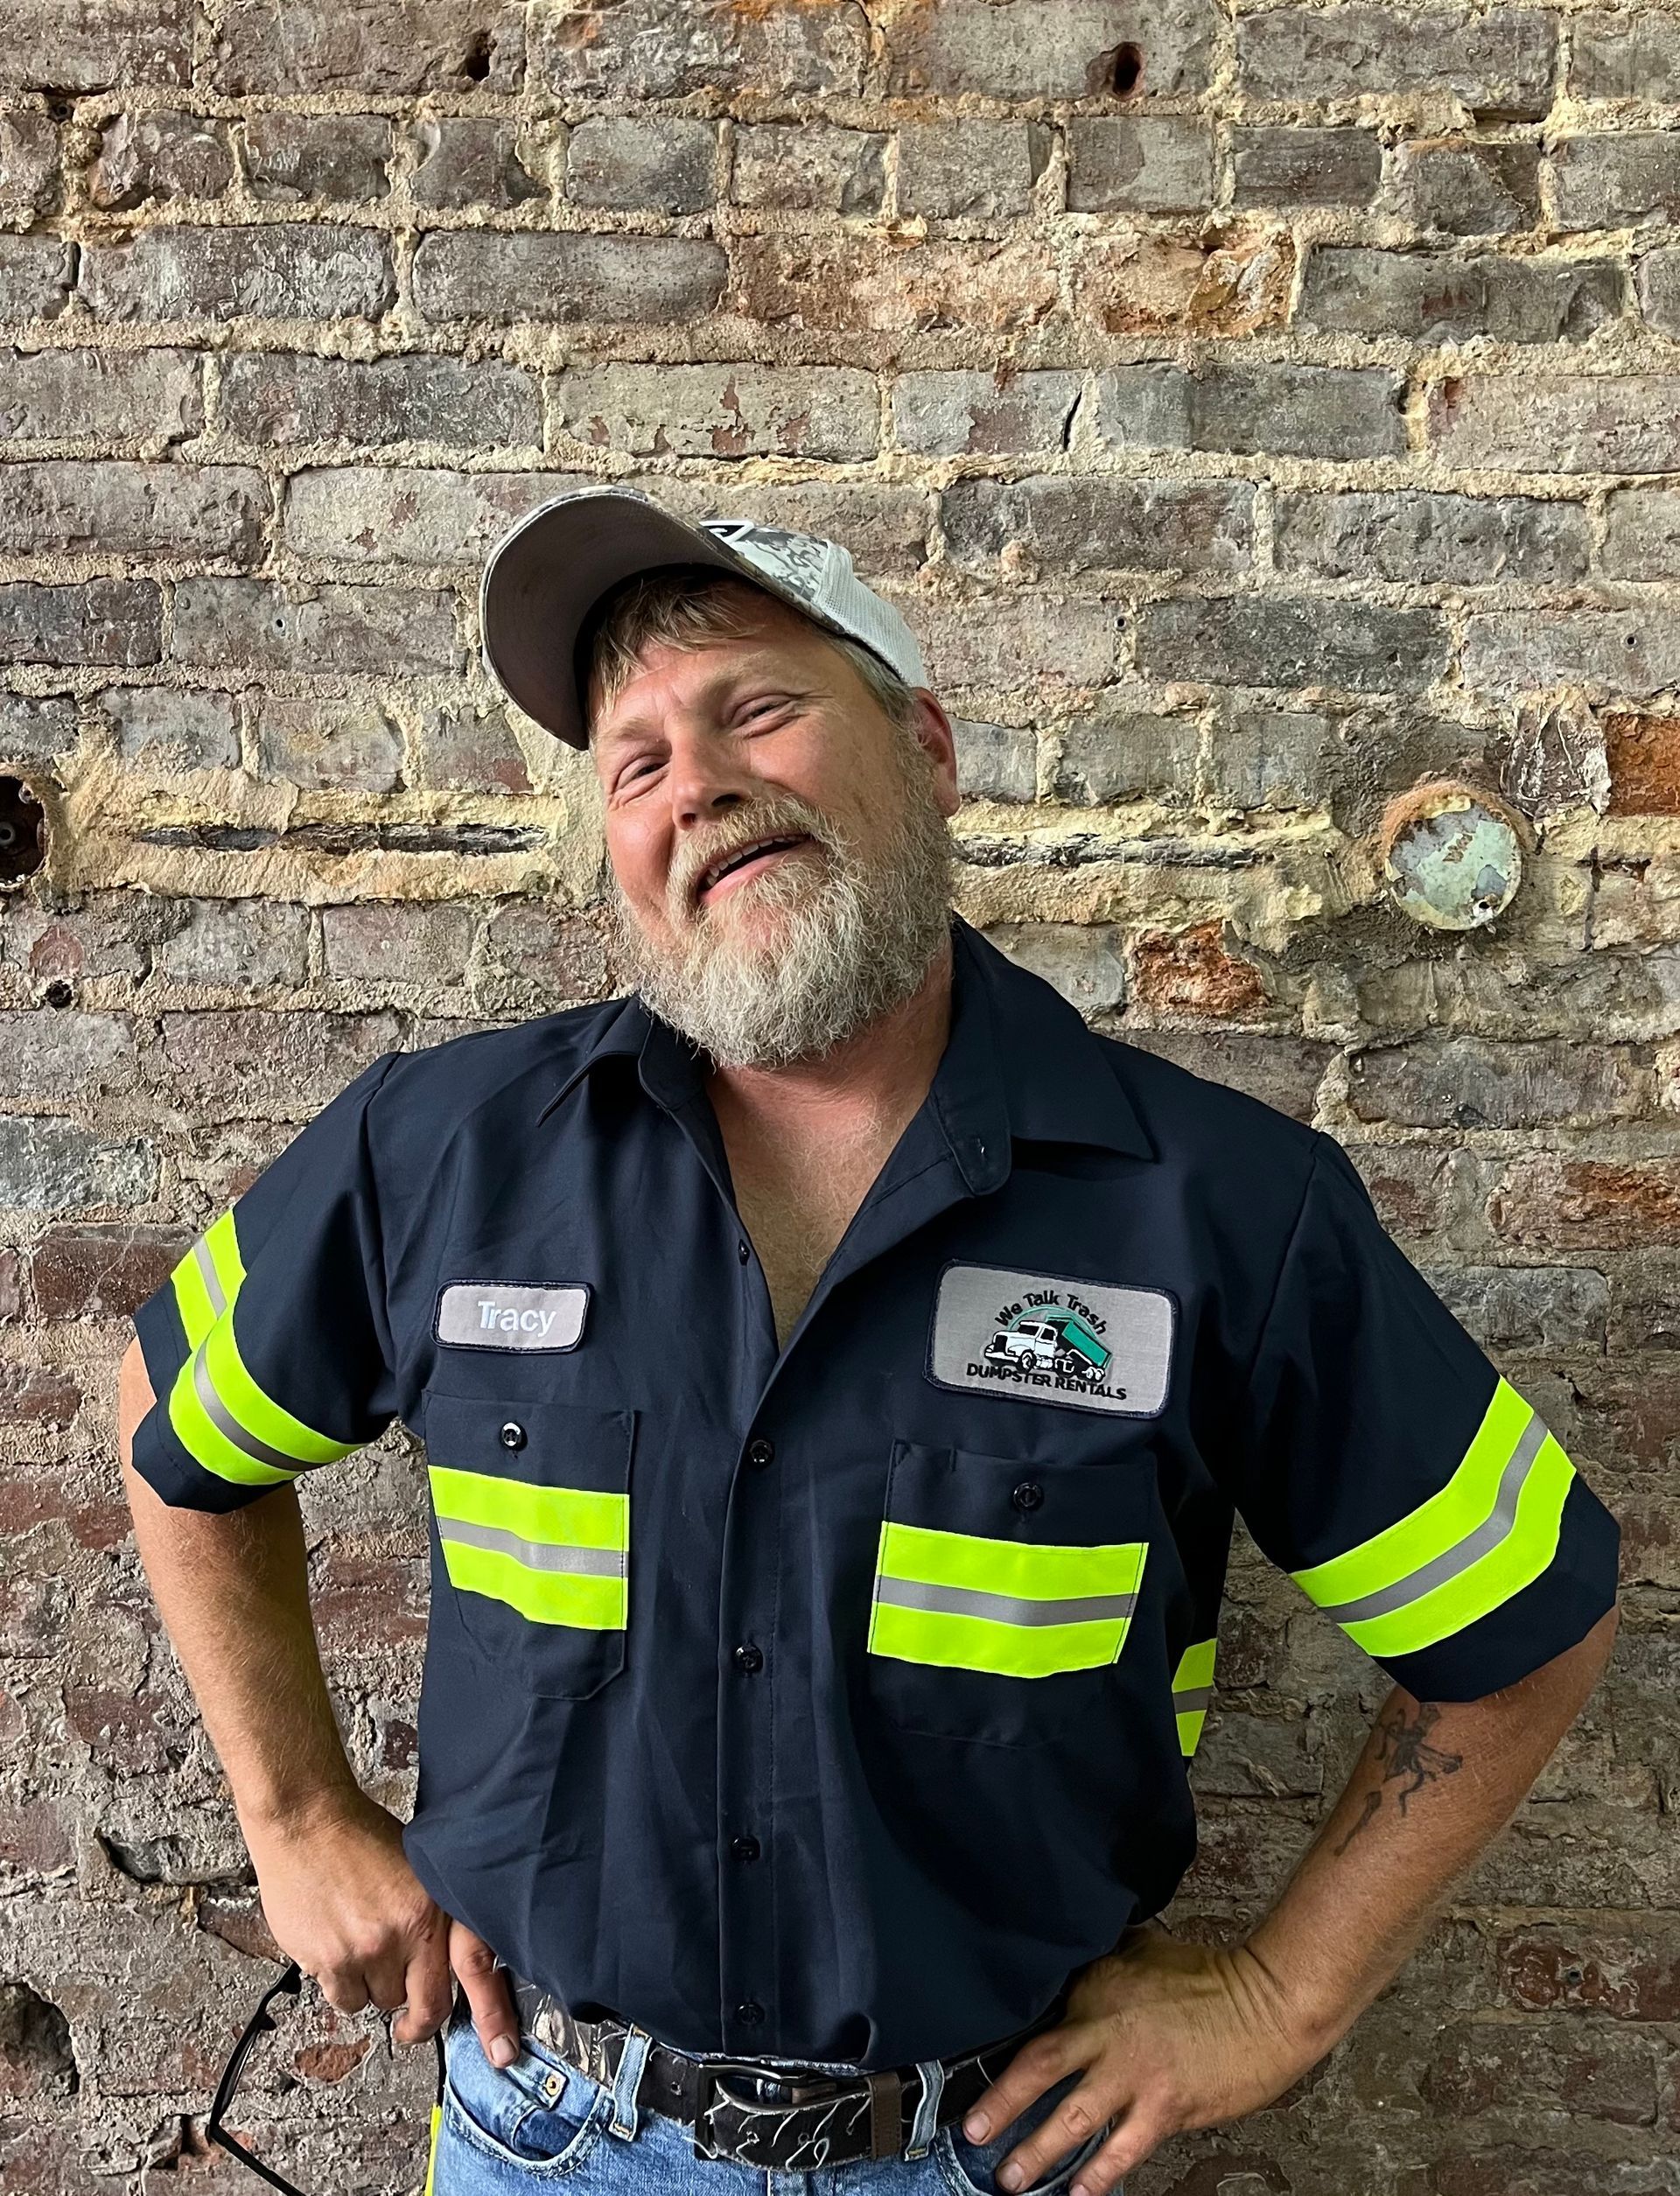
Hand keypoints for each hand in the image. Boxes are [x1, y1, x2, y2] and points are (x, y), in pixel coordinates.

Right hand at [240, 1786, 521, 2067]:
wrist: (307, 1822)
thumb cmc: (361, 1837)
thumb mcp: (420, 1868)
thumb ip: (436, 1915)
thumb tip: (450, 1958)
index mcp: (436, 1907)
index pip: (476, 1971)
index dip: (492, 2017)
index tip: (502, 2053)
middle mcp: (406, 1933)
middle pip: (425, 2006)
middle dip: (418, 2021)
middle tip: (410, 2024)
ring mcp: (366, 1951)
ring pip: (380, 2002)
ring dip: (374, 1986)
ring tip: (363, 1947)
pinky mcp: (328, 1962)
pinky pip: (344, 2001)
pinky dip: (342, 1984)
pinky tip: (338, 1949)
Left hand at [958, 1921, 1330, 2194]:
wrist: (1266, 2004)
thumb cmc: (1209, 1976)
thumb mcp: (1143, 1950)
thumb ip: (1104, 1961)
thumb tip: (1074, 1963)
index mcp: (1097, 1989)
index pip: (1041, 2022)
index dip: (1009, 2053)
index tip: (979, 2076)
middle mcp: (1106, 2032)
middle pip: (1040, 2069)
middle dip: (1002, 2103)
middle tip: (972, 2132)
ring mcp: (1134, 2075)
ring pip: (1072, 2118)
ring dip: (1037, 2150)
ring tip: (1011, 2178)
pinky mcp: (1164, 2108)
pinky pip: (1121, 2149)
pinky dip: (1097, 2175)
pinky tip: (1079, 2193)